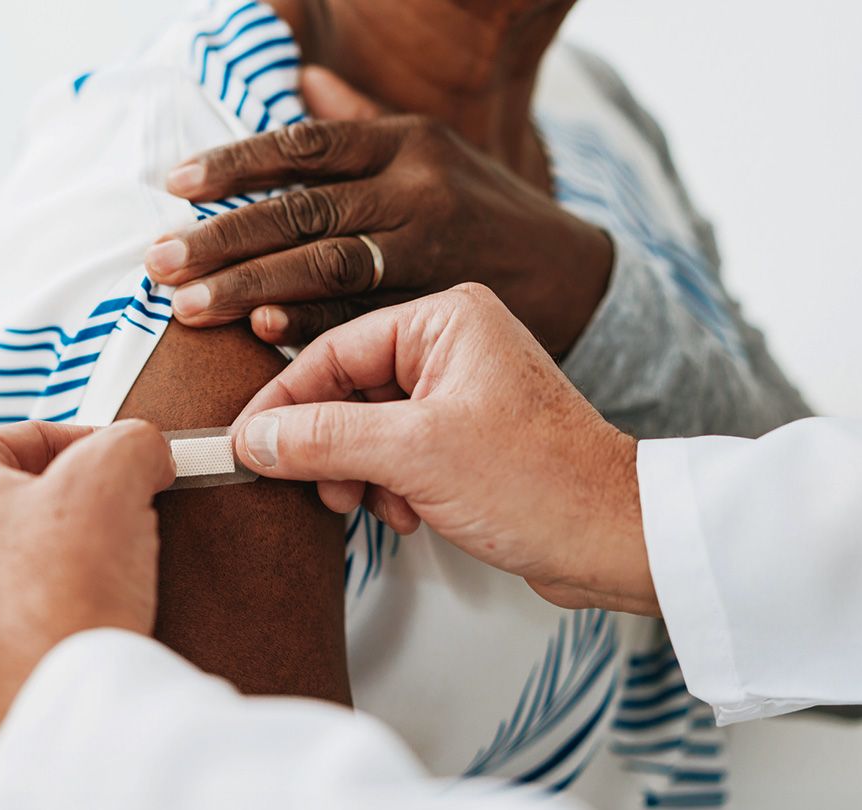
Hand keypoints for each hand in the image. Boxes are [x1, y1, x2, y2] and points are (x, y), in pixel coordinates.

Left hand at [0, 420, 174, 744]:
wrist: (59, 703)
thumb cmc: (68, 589)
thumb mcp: (117, 470)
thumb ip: (133, 439)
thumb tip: (145, 453)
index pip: (28, 437)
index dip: (94, 444)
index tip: (132, 467)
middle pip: (18, 498)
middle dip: (76, 503)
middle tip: (123, 518)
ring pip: (14, 557)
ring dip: (64, 557)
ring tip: (110, 573)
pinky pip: (13, 616)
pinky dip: (51, 610)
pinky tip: (86, 618)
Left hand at [146, 66, 612, 355]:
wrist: (573, 276)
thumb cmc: (484, 208)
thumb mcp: (433, 149)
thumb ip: (361, 120)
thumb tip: (299, 78)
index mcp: (408, 143)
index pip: (306, 146)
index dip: (235, 164)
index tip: (175, 184)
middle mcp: (417, 191)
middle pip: (304, 211)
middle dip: (224, 238)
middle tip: (159, 262)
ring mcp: (431, 251)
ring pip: (327, 267)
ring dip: (251, 287)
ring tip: (188, 306)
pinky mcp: (439, 307)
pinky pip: (364, 318)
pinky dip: (312, 327)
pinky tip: (262, 333)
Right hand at [230, 284, 655, 615]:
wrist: (615, 540)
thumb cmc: (541, 482)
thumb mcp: (415, 455)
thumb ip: (325, 439)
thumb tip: (255, 438)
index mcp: (446, 320)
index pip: (333, 350)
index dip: (285, 403)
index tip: (247, 442)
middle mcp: (453, 345)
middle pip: (347, 390)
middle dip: (330, 447)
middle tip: (320, 487)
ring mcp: (460, 391)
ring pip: (368, 427)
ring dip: (360, 473)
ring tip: (377, 506)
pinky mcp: (466, 435)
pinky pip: (397, 452)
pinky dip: (389, 485)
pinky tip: (409, 515)